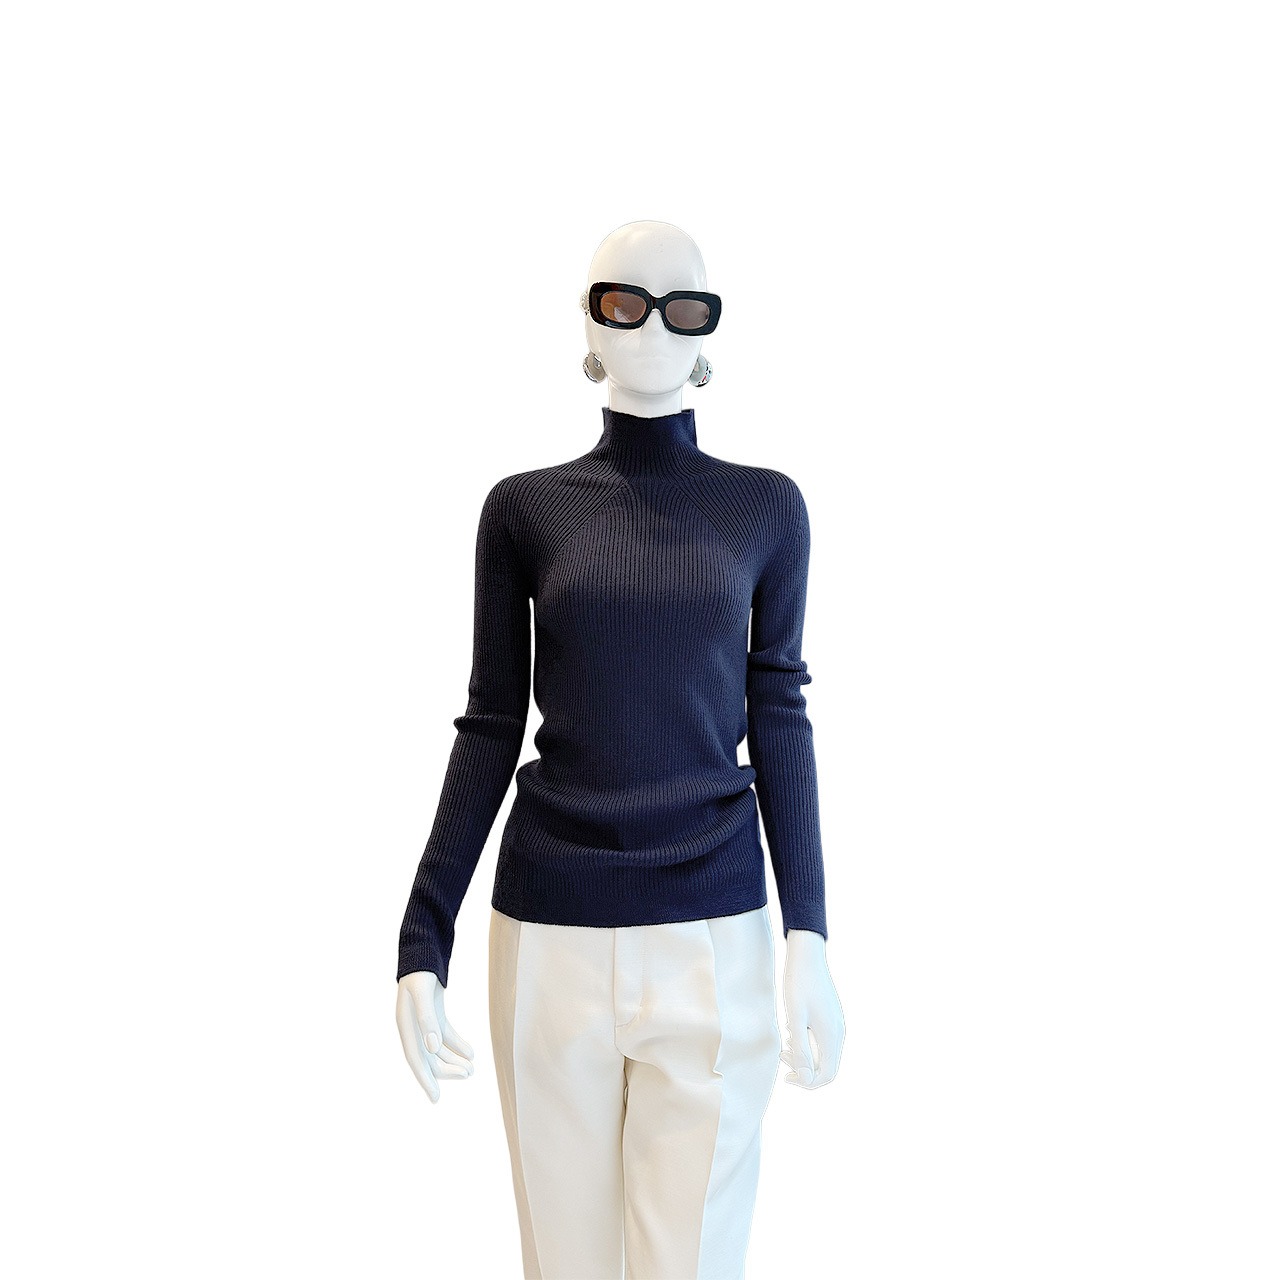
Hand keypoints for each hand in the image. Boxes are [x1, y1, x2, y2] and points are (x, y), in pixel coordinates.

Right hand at [396, 971, 476, 1102]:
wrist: (423, 950)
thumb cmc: (420, 971)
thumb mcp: (422, 993)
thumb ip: (426, 1020)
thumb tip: (432, 1049)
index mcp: (405, 1025)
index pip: (416, 1059)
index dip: (425, 1079)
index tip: (436, 1098)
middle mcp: (413, 1027)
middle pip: (429, 1057)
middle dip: (447, 1070)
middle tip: (468, 1075)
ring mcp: (424, 1021)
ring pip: (438, 1049)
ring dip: (454, 1060)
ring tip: (472, 1069)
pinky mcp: (434, 1013)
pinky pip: (446, 1035)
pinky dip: (457, 1045)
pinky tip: (471, 1052)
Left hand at [779, 929, 843, 1088]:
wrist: (807, 954)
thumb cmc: (798, 982)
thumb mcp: (795, 1017)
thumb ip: (801, 1048)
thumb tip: (804, 1076)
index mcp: (832, 1035)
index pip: (827, 1075)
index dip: (807, 1082)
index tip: (786, 1077)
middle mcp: (838, 1032)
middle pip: (826, 1066)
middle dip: (804, 1069)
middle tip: (782, 1056)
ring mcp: (835, 1023)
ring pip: (823, 1053)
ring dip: (804, 1055)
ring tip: (785, 1045)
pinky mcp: (830, 1016)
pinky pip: (822, 1040)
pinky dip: (807, 1043)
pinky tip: (792, 1031)